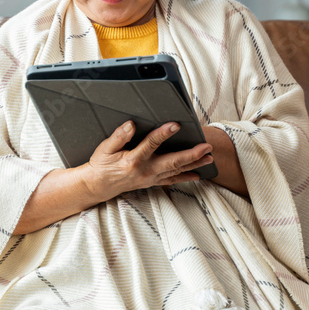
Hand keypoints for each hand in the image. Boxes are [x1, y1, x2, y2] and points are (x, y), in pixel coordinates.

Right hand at [78, 121, 213, 201]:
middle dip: (191, 154)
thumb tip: (130, 125)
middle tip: (206, 147)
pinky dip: (186, 177)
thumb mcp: (105, 148)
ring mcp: (151, 178)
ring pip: (176, 171)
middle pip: (172, 162)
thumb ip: (118, 136)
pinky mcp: (152, 182)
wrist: (99, 185)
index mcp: (133, 160)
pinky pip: (172, 180)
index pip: (151, 144)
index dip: (163, 133)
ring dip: (194, 164)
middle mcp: (145, 170)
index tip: (176, 124)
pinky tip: (198, 174)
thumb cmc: (102, 164)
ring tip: (209, 158)